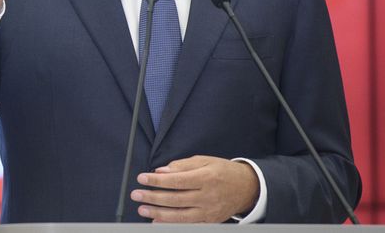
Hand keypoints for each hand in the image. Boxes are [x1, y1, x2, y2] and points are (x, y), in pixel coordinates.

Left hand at [130, 155, 259, 222]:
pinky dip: (171, 224)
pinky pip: (188, 224)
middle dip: (153, 197)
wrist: (247, 188)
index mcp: (206, 178)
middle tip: (136, 195)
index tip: (142, 178)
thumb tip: (161, 170)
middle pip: (176, 199)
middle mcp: (207, 196)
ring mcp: (209, 211)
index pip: (177, 180)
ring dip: (158, 213)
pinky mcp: (210, 221)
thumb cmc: (223, 172)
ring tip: (142, 209)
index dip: (157, 181)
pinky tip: (157, 221)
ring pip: (180, 215)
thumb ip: (182, 165)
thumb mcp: (205, 161)